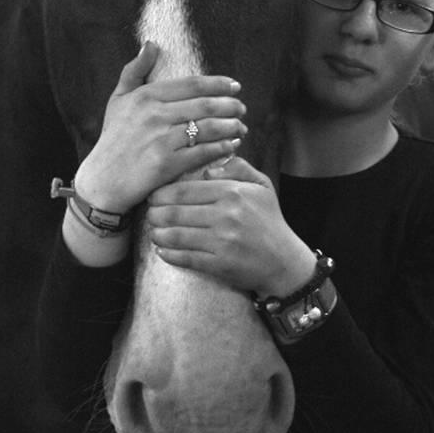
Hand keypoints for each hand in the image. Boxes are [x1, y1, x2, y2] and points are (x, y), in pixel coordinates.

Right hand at [74, 42, 247, 215]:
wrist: (103, 181)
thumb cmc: (114, 138)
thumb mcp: (118, 100)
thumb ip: (135, 70)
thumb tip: (151, 44)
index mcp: (146, 96)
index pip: (192, 84)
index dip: (219, 84)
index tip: (235, 86)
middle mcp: (154, 115)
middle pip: (205, 104)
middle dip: (230, 106)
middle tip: (241, 109)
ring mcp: (160, 140)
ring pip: (208, 127)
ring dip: (231, 126)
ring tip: (240, 128)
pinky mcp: (166, 164)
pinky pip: (203, 152)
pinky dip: (222, 148)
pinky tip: (231, 146)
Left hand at [147, 157, 316, 296]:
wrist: (283, 261)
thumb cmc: (269, 220)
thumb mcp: (261, 185)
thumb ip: (237, 168)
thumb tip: (209, 168)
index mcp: (232, 192)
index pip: (184, 190)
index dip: (162, 193)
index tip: (154, 196)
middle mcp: (225, 216)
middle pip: (175, 212)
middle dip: (155, 213)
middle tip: (150, 214)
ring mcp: (221, 242)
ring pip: (175, 235)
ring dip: (158, 234)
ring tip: (154, 231)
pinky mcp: (219, 265)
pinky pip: (184, 257)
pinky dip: (168, 253)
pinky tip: (162, 249)